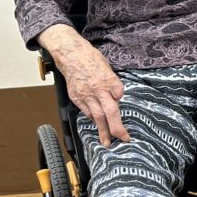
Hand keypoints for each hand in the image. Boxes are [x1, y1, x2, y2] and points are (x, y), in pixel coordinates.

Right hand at [37, 25, 130, 147]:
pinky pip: (86, 112)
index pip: (119, 93)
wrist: (69, 55)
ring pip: (96, 116)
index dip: (121, 100)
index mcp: (107, 79)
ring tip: (107, 142)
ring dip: (103, 130)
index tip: (126, 100)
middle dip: (116, 127)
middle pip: (109, 111)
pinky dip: (93, 119)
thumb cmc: (90, 58)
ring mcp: (85, 94)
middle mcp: (97, 89)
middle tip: (123, 138)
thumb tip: (117, 96)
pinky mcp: (76, 97)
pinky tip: (98, 124)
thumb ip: (113, 83)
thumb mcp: (107, 66)